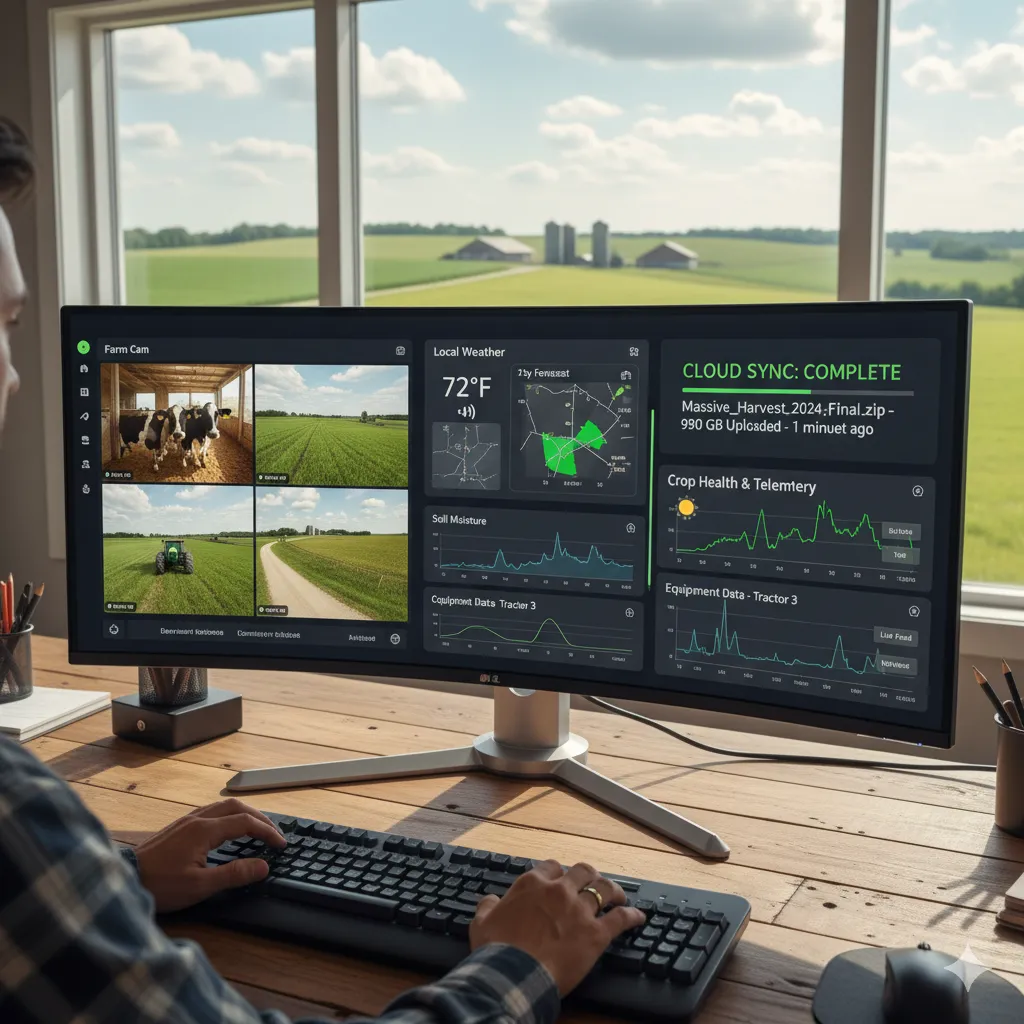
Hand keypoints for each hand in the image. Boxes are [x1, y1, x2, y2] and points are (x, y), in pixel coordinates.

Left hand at [133, 798, 285, 912]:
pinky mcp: (178, 827)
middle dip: (260, 817)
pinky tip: (228, 829)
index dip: (267, 831)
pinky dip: (229, 816)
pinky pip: (211, 812)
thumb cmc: (160, 885)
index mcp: (205, 830)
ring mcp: (186, 821)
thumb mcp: (200, 886)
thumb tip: (263, 866)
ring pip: (223, 806)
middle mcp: (197, 819)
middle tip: (274, 833)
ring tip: (257, 828)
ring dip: (245, 814)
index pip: (246, 823)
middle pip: (237, 807)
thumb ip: (234, 874)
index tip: (281, 844)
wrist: (124, 879)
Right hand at [469, 860, 644, 994]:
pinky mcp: (596, 934)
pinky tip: (638, 918)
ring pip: (604, 889)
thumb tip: (489, 900)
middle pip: (582, 871)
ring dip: (614, 890)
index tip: (560, 879)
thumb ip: (487, 906)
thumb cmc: (496, 950)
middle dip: (589, 875)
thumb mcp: (481, 922)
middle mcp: (558, 891)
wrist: (513, 975)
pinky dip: (631, 916)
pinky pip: (620, 919)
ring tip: (619, 895)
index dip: (558, 872)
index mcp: (532, 885)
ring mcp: (579, 911)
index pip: (551, 867)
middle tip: (593, 883)